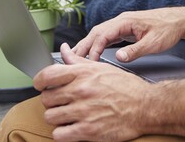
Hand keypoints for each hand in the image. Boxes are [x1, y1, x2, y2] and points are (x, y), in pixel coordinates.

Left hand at [34, 43, 151, 141]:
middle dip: (52, 101)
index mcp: (83, 74)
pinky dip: (62, 133)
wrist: (146, 107)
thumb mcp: (101, 68)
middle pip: (46, 98)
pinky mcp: (88, 131)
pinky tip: (70, 128)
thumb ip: (78, 61)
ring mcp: (84, 111)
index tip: (41, 86)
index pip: (46, 75)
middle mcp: (81, 91)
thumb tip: (65, 50)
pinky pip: (59, 134)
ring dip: (57, 118)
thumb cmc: (126, 87)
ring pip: (50, 116)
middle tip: (62, 102)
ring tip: (67, 116)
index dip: (39, 82)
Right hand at [72, 7, 184, 61]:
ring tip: (76, 57)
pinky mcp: (124, 29)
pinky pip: (105, 36)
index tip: (88, 63)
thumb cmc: (167, 30)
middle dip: (83, 46)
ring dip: (87, 45)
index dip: (93, 49)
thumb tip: (119, 58)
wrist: (177, 21)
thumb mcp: (153, 43)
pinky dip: (96, 44)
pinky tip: (92, 53)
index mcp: (125, 21)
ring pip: (98, 34)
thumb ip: (135, 51)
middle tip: (70, 60)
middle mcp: (120, 21)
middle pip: (95, 32)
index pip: (102, 35)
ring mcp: (121, 24)